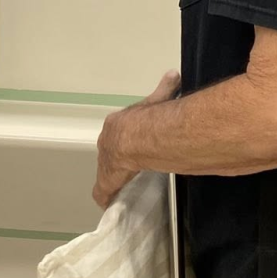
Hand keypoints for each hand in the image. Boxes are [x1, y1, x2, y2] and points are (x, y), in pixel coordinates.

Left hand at [92, 70, 180, 209]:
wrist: (133, 136)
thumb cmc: (146, 119)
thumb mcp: (157, 100)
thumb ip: (164, 87)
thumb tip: (173, 74)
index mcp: (116, 126)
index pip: (117, 133)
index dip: (124, 140)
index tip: (131, 146)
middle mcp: (107, 143)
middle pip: (109, 152)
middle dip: (118, 159)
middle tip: (130, 166)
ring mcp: (105, 163)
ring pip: (107, 171)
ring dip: (113, 177)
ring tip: (123, 185)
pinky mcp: (106, 181)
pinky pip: (102, 192)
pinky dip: (106, 197)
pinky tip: (110, 203)